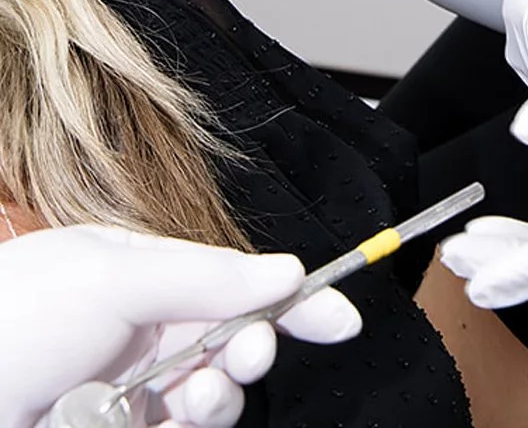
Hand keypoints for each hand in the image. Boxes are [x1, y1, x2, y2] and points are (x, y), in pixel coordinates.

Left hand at [0, 226, 358, 427]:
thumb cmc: (12, 320)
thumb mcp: (112, 278)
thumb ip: (206, 277)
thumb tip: (287, 271)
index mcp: (136, 275)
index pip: (231, 281)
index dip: (290, 299)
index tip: (338, 319)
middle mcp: (136, 335)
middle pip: (230, 344)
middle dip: (250, 351)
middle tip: (244, 358)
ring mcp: (123, 397)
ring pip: (208, 402)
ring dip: (214, 401)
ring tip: (187, 402)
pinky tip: (155, 421)